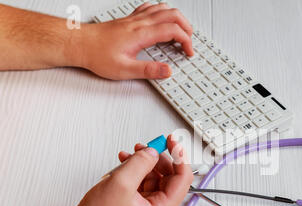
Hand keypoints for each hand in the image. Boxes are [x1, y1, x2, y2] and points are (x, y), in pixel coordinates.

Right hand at [69, 135, 193, 205]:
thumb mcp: (121, 183)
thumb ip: (141, 163)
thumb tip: (152, 152)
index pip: (182, 178)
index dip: (179, 157)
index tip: (172, 142)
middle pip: (169, 177)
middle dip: (158, 159)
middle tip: (148, 146)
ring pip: (154, 178)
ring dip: (144, 163)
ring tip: (131, 154)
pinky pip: (141, 183)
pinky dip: (134, 171)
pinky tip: (124, 164)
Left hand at [75, 2, 193, 79]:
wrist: (79, 43)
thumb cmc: (97, 55)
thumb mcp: (124, 70)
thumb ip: (148, 70)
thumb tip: (167, 70)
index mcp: (141, 34)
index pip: (173, 30)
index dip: (186, 40)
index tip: (188, 52)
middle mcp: (140, 23)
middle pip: (172, 14)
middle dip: (186, 27)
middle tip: (189, 41)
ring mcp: (134, 19)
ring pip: (163, 8)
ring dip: (176, 18)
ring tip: (181, 31)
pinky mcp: (129, 20)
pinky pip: (150, 8)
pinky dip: (162, 12)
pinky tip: (161, 19)